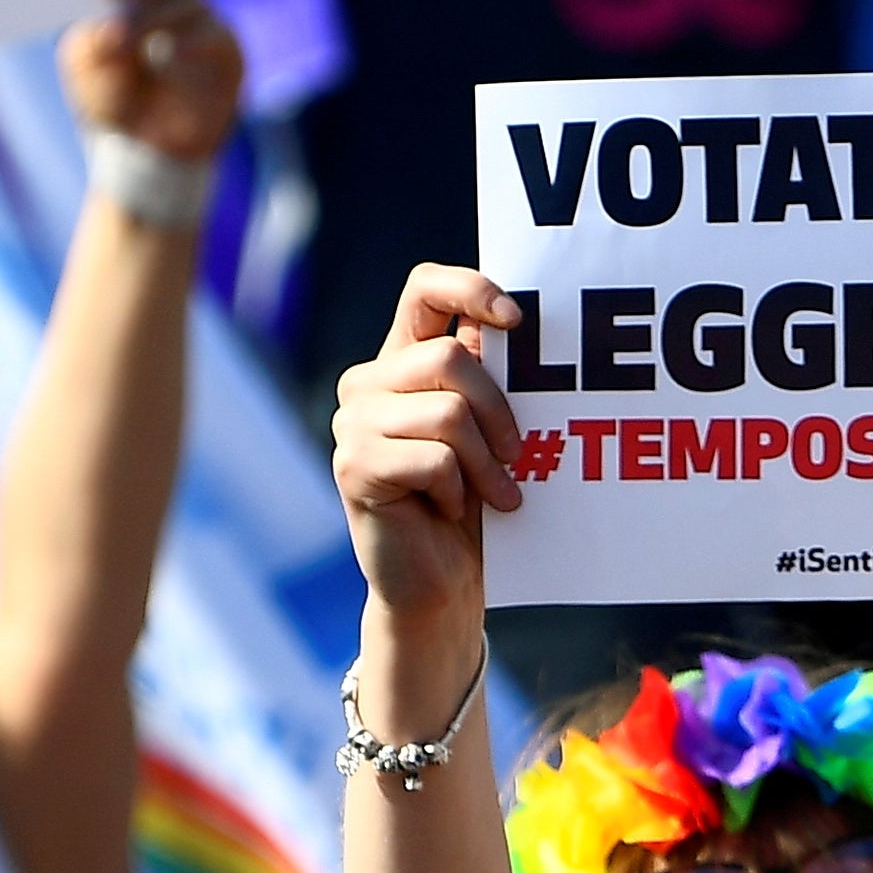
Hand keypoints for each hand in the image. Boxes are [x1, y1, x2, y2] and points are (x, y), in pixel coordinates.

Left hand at [58, 0, 244, 161]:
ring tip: (122, 43)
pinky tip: (167, 56)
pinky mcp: (228, 55)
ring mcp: (205, 24)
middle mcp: (175, 0)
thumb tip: (106, 30)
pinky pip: (214, 36)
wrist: (147, 147)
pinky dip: (189, 43)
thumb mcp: (86, 69)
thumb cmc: (115, 94)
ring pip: (184, 3)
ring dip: (148, 20)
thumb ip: (87, 42)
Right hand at [334, 263, 525, 626]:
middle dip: (500, 410)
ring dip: (486, 462)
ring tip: (497, 494)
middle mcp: (369, 382)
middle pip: (448, 358)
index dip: (471, 288)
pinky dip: (459, 490)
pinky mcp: (354, 466)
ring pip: (446, 412)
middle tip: (517, 456)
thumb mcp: (492, 432)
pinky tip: (452, 510)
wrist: (440, 585)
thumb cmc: (475, 504)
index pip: (425, 288)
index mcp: (404, 359)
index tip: (516, 321)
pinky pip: (432, 459)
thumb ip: (493, 379)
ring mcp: (354, 422)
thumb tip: (515, 329)